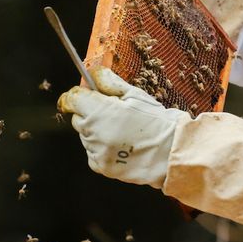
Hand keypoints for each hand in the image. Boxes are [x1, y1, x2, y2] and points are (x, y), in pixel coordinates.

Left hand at [57, 67, 189, 188]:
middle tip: (114, 115)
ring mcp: (97, 152)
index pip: (71, 99)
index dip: (77, 96)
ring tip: (123, 132)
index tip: (84, 96)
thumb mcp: (134, 94)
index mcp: (100, 111)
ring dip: (97, 132)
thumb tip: (92, 74)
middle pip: (78, 118)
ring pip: (86, 137)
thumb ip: (109, 82)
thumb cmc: (156, 120)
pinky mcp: (101, 167)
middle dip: (90, 114)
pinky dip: (102, 149)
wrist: (171, 151)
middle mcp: (94, 133)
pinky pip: (93, 153)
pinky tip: (122, 145)